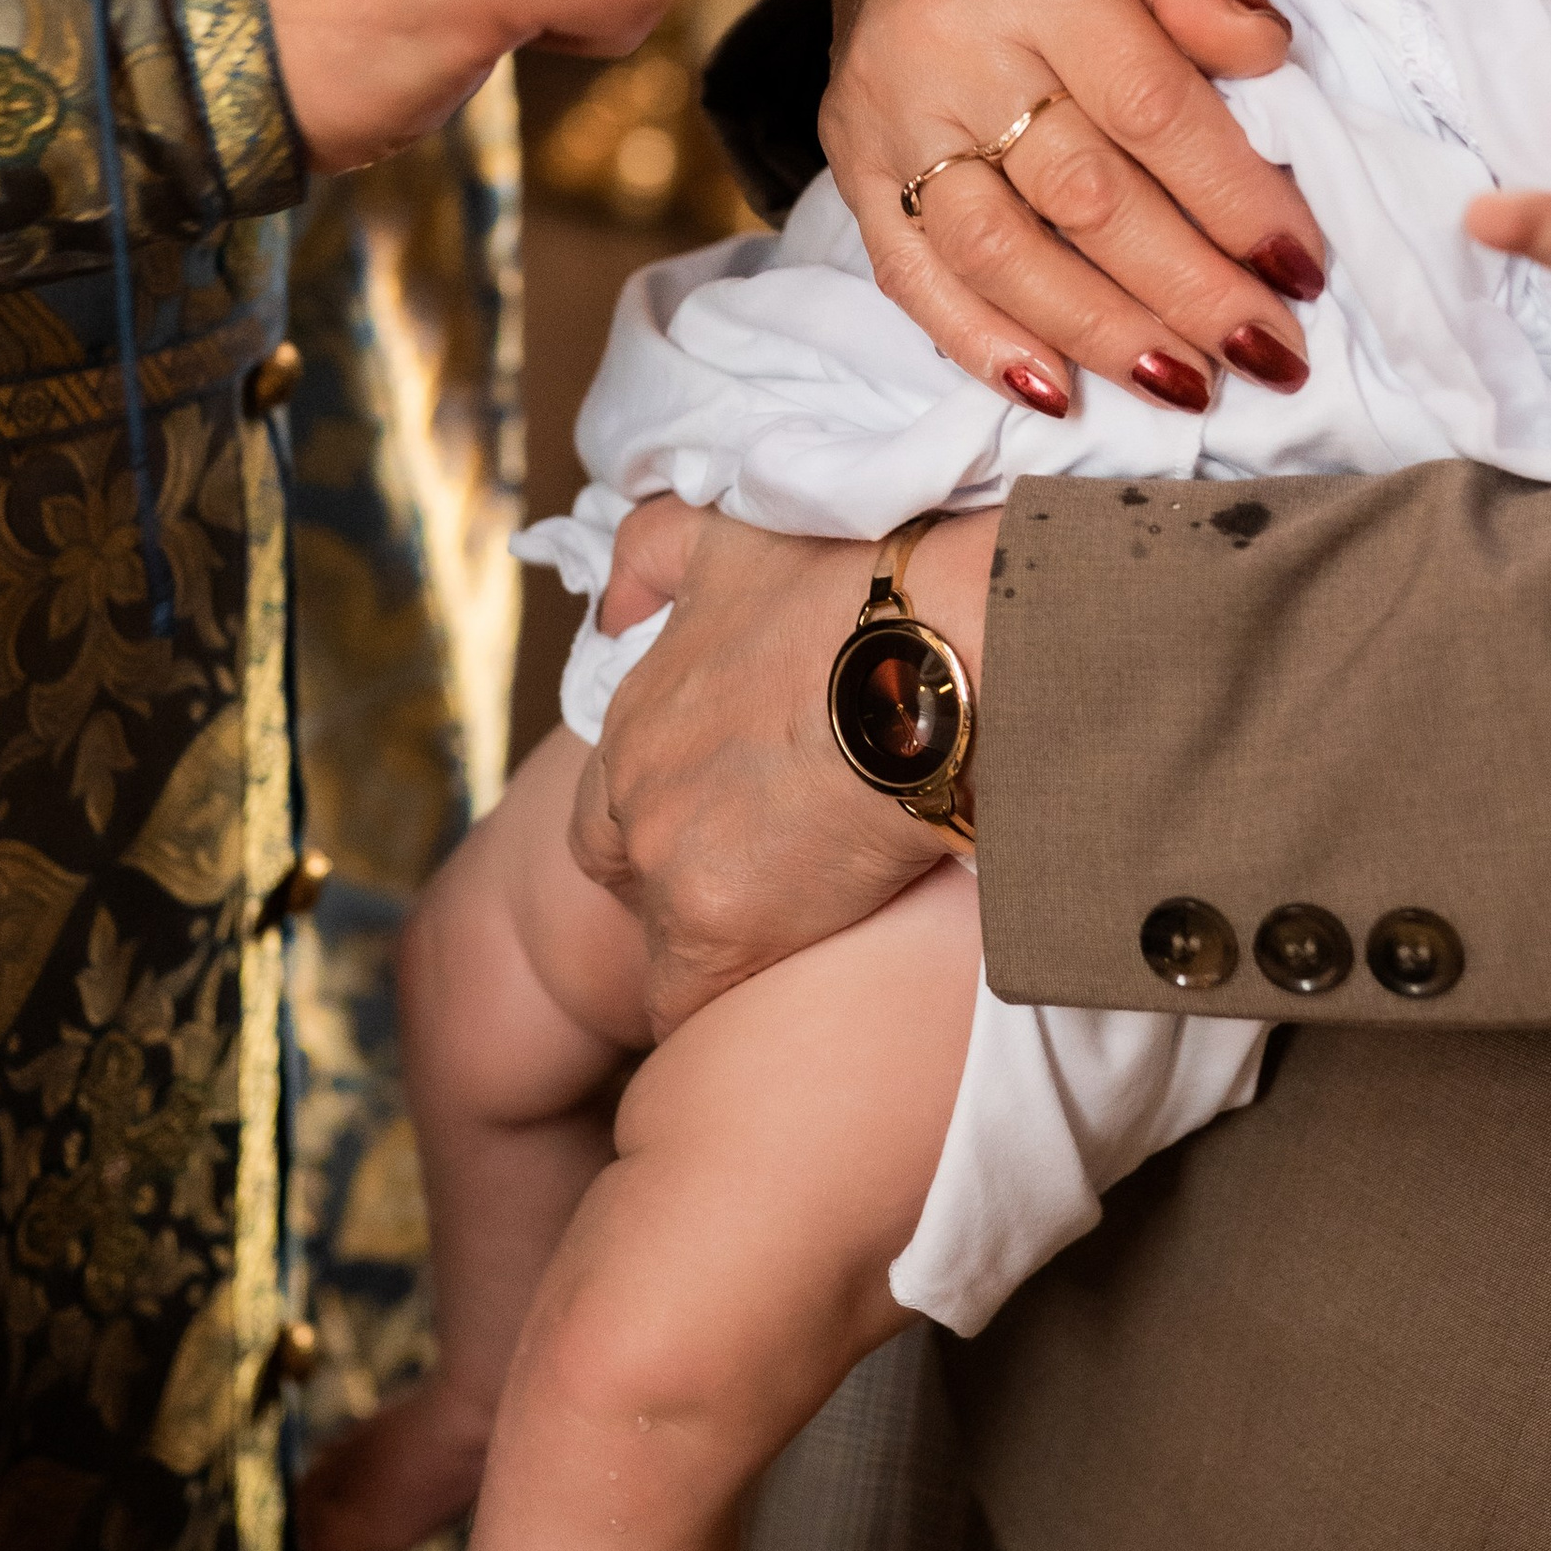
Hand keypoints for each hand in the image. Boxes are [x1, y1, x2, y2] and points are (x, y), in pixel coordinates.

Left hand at [571, 497, 997, 1033]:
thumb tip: (614, 608)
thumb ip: (651, 558)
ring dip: (728, 954)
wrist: (936, 644)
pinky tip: (795, 1010)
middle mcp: (635, 794)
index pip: (614, 811)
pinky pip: (696, 1008)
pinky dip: (736, 1011)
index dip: (670, 830)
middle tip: (777, 894)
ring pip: (671, 952)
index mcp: (636, 716)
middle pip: (633, 884)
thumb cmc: (858, 587)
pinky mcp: (720, 927)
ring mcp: (669, 864)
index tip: (735, 839)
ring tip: (806, 956)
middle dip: (687, 895)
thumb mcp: (731, 538)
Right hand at [820, 0, 1326, 413]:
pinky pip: (908, 270)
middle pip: (1084, 198)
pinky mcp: (852, 161)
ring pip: (999, 251)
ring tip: (1186, 384)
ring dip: (1100, 333)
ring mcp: (889, 114)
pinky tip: (1054, 392)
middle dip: (1187, 290)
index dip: (1232, 198)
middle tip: (1270, 353)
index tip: (1301, 266)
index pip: (1151, 110)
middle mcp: (949, 49)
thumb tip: (1267, 56)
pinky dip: (978, 341)